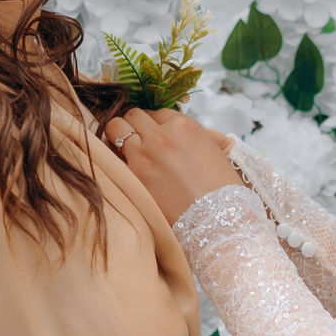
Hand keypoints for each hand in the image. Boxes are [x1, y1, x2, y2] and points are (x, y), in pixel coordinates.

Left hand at [105, 106, 243, 224]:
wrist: (217, 222)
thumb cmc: (224, 191)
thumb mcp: (219, 154)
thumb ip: (206, 138)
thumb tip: (205, 135)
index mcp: (184, 126)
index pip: (159, 113)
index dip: (158, 125)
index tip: (158, 136)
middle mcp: (161, 135)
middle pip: (134, 115)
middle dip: (136, 126)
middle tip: (138, 140)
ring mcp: (143, 154)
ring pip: (116, 127)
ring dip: (119, 135)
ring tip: (123, 148)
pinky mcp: (131, 176)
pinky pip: (111, 155)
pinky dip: (113, 157)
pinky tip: (119, 165)